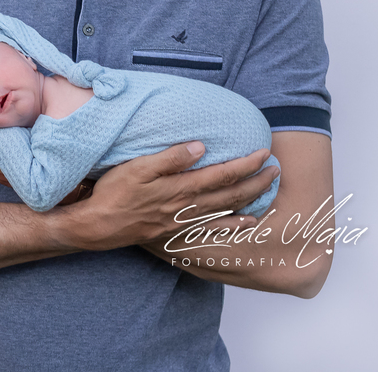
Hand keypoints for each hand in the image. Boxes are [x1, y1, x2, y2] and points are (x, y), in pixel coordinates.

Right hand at [62, 142, 277, 251]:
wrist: (101, 225)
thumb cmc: (116, 193)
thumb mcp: (137, 168)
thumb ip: (170, 158)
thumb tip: (199, 146)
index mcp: (181, 187)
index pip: (222, 175)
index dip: (246, 164)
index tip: (263, 153)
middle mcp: (188, 206)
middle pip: (231, 193)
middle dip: (256, 181)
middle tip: (276, 169)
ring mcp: (186, 221)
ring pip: (227, 211)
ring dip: (250, 199)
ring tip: (269, 189)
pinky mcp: (179, 231)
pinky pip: (214, 229)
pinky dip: (234, 225)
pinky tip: (247, 222)